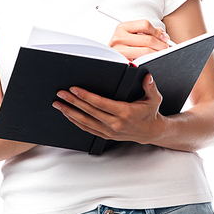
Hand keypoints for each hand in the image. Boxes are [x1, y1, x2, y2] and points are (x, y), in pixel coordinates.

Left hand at [52, 73, 166, 144]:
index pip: (101, 103)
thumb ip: (150, 87)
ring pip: (85, 122)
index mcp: (125, 113)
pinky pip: (87, 129)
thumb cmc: (150, 113)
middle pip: (89, 111)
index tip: (74, 89)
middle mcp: (115, 123)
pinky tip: (68, 114)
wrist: (151, 133)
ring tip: (58, 104)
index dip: (86, 96)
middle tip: (60, 93)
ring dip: (70, 112)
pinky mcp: (105, 135)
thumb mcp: (154, 99)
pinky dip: (75, 122)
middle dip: (73, 102)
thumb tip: (148, 77)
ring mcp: (109, 131)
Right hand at [109, 19, 170, 60]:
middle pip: (148, 39)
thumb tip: (163, 35)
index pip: (145, 24)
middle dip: (161, 44)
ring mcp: (119, 50)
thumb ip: (148, 31)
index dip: (157, 31)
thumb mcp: (133, 34)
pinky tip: (150, 59)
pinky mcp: (123, 62)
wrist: (109, 58)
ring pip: (146, 51)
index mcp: (122, 27)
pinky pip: (141, 61)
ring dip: (156, 53)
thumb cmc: (123, 45)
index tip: (164, 37)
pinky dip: (148, 60)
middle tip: (165, 47)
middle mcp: (119, 37)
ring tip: (159, 53)